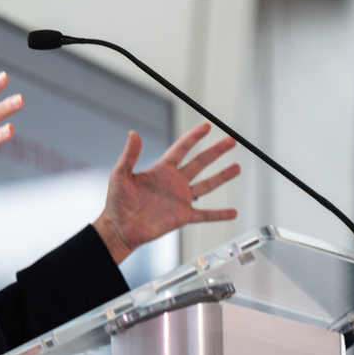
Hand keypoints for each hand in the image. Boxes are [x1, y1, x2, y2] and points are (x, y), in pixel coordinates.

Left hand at [93, 123, 239, 264]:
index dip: (193, 137)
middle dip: (216, 151)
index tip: (207, 126)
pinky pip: (205, 215)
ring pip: (207, 185)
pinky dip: (219, 214)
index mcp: (161, 170)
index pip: (181, 149)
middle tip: (231, 141)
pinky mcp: (183, 216)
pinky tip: (233, 212)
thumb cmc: (116, 201)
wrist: (119, 228)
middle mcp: (174, 182)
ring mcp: (180, 199)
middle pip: (200, 162)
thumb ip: (129, 155)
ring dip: (222, 177)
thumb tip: (133, 133)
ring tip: (237, 168)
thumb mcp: (120, 175)